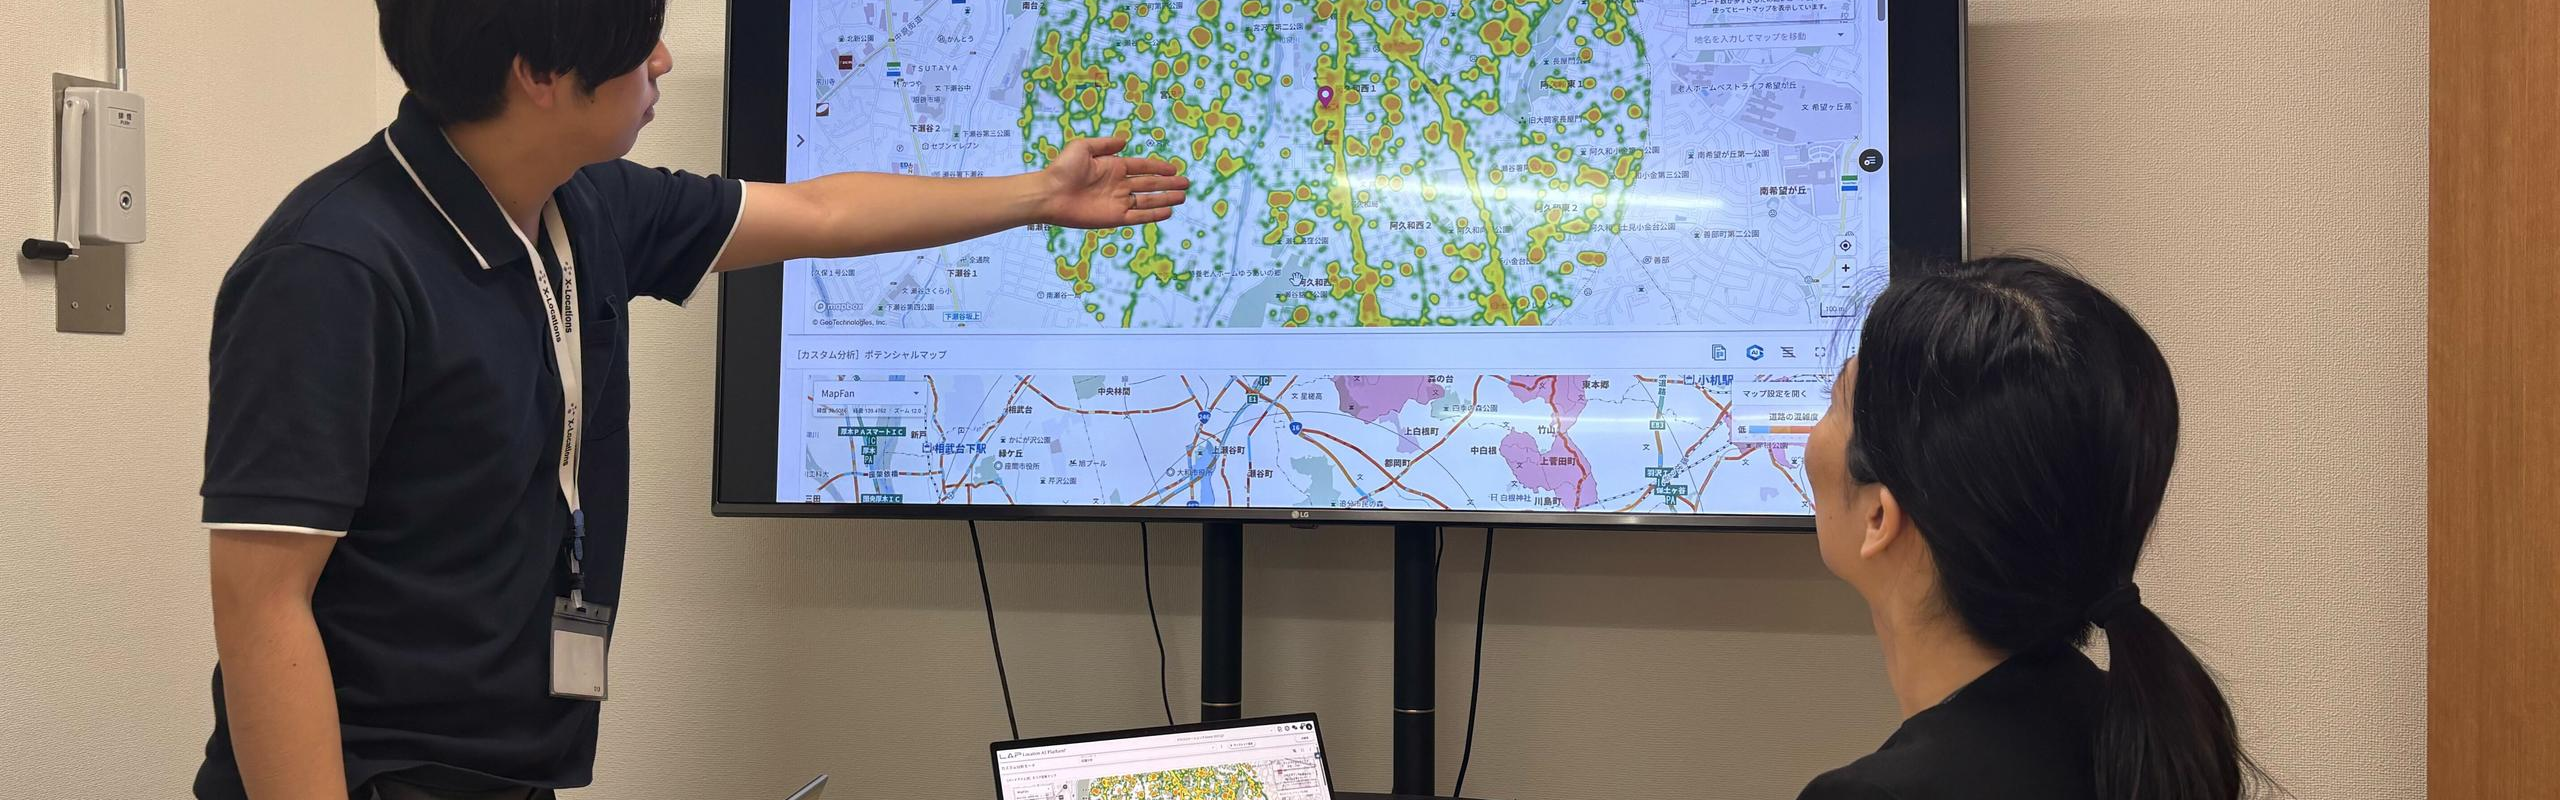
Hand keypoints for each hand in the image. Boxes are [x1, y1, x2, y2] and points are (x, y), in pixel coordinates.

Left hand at [1037, 137, 1191, 228]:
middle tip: (1186, 184)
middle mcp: (1118, 185)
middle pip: (1150, 185)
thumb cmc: (1063, 169)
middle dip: (1168, 184)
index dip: (1159, 168)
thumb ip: (1105, 144)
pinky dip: (1154, 214)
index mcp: (1114, 167)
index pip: (1142, 167)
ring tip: (1182, 197)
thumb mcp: (1083, 147)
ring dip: (1166, 198)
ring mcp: (1118, 202)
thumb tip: (1125, 141)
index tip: (1174, 169)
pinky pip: (1139, 216)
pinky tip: (1168, 211)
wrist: (1050, 194)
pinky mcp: (1115, 218)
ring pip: (1148, 200)